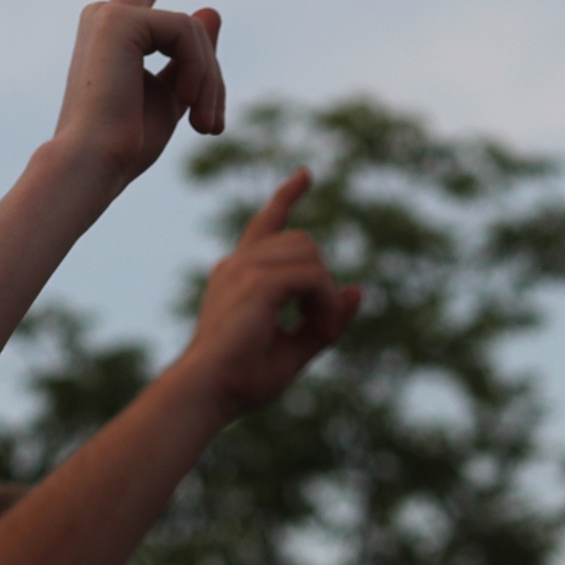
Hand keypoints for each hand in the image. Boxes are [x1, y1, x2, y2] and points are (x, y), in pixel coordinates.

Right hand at [52, 0, 226, 194]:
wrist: (91, 162)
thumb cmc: (123, 143)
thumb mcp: (172, 96)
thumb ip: (191, 56)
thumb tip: (212, 7)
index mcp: (110, 34)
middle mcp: (103, 16)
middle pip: (178, 7)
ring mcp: (109, 14)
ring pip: (193, 29)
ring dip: (210, 80)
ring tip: (204, 125)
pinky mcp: (120, 20)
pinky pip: (187, 33)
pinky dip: (200, 72)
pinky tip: (190, 103)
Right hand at [174, 168, 361, 420]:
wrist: (207, 390)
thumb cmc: (241, 377)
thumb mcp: (295, 347)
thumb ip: (325, 319)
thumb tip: (358, 290)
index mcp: (238, 274)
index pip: (266, 224)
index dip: (287, 197)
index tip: (306, 174)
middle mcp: (238, 264)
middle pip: (303, 242)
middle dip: (322, 280)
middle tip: (319, 325)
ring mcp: (243, 269)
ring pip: (309, 253)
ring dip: (325, 292)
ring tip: (317, 328)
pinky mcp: (256, 283)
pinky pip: (312, 275)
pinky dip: (324, 300)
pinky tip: (317, 326)